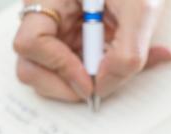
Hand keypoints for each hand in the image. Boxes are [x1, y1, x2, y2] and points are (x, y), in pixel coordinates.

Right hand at [14, 0, 170, 101]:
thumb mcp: (141, 8)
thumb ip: (126, 54)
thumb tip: (102, 88)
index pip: (31, 42)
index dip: (59, 67)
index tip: (88, 79)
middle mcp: (43, 16)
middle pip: (30, 67)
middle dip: (63, 85)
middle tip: (95, 87)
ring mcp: (54, 32)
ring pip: (47, 75)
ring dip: (79, 83)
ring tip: (112, 69)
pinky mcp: (68, 42)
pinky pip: (70, 72)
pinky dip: (94, 76)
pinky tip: (118, 64)